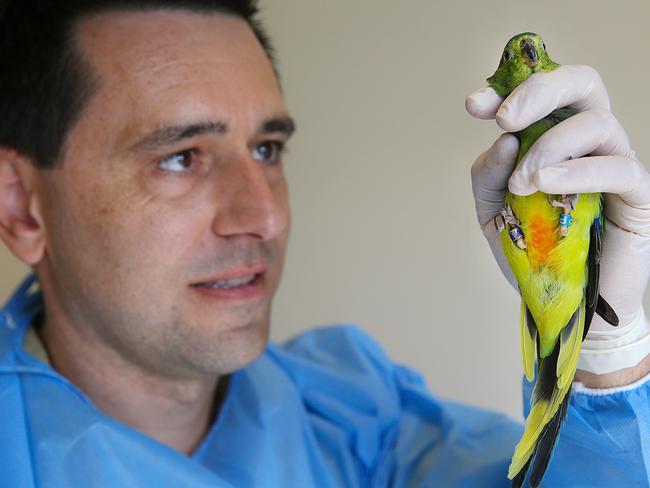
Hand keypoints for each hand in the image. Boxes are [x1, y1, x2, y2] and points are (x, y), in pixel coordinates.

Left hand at [466, 65, 649, 381]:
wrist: (562, 300)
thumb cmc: (532, 251)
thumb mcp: (493, 212)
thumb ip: (489, 175)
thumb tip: (505, 141)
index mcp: (554, 137)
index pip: (543, 92)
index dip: (508, 87)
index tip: (474, 106)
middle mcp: (587, 143)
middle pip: (583, 83)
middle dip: (539, 91)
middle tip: (505, 120)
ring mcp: (615, 164)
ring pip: (596, 122)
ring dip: (549, 146)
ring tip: (522, 182)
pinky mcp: (637, 196)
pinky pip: (619, 169)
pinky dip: (577, 171)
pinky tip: (544, 185)